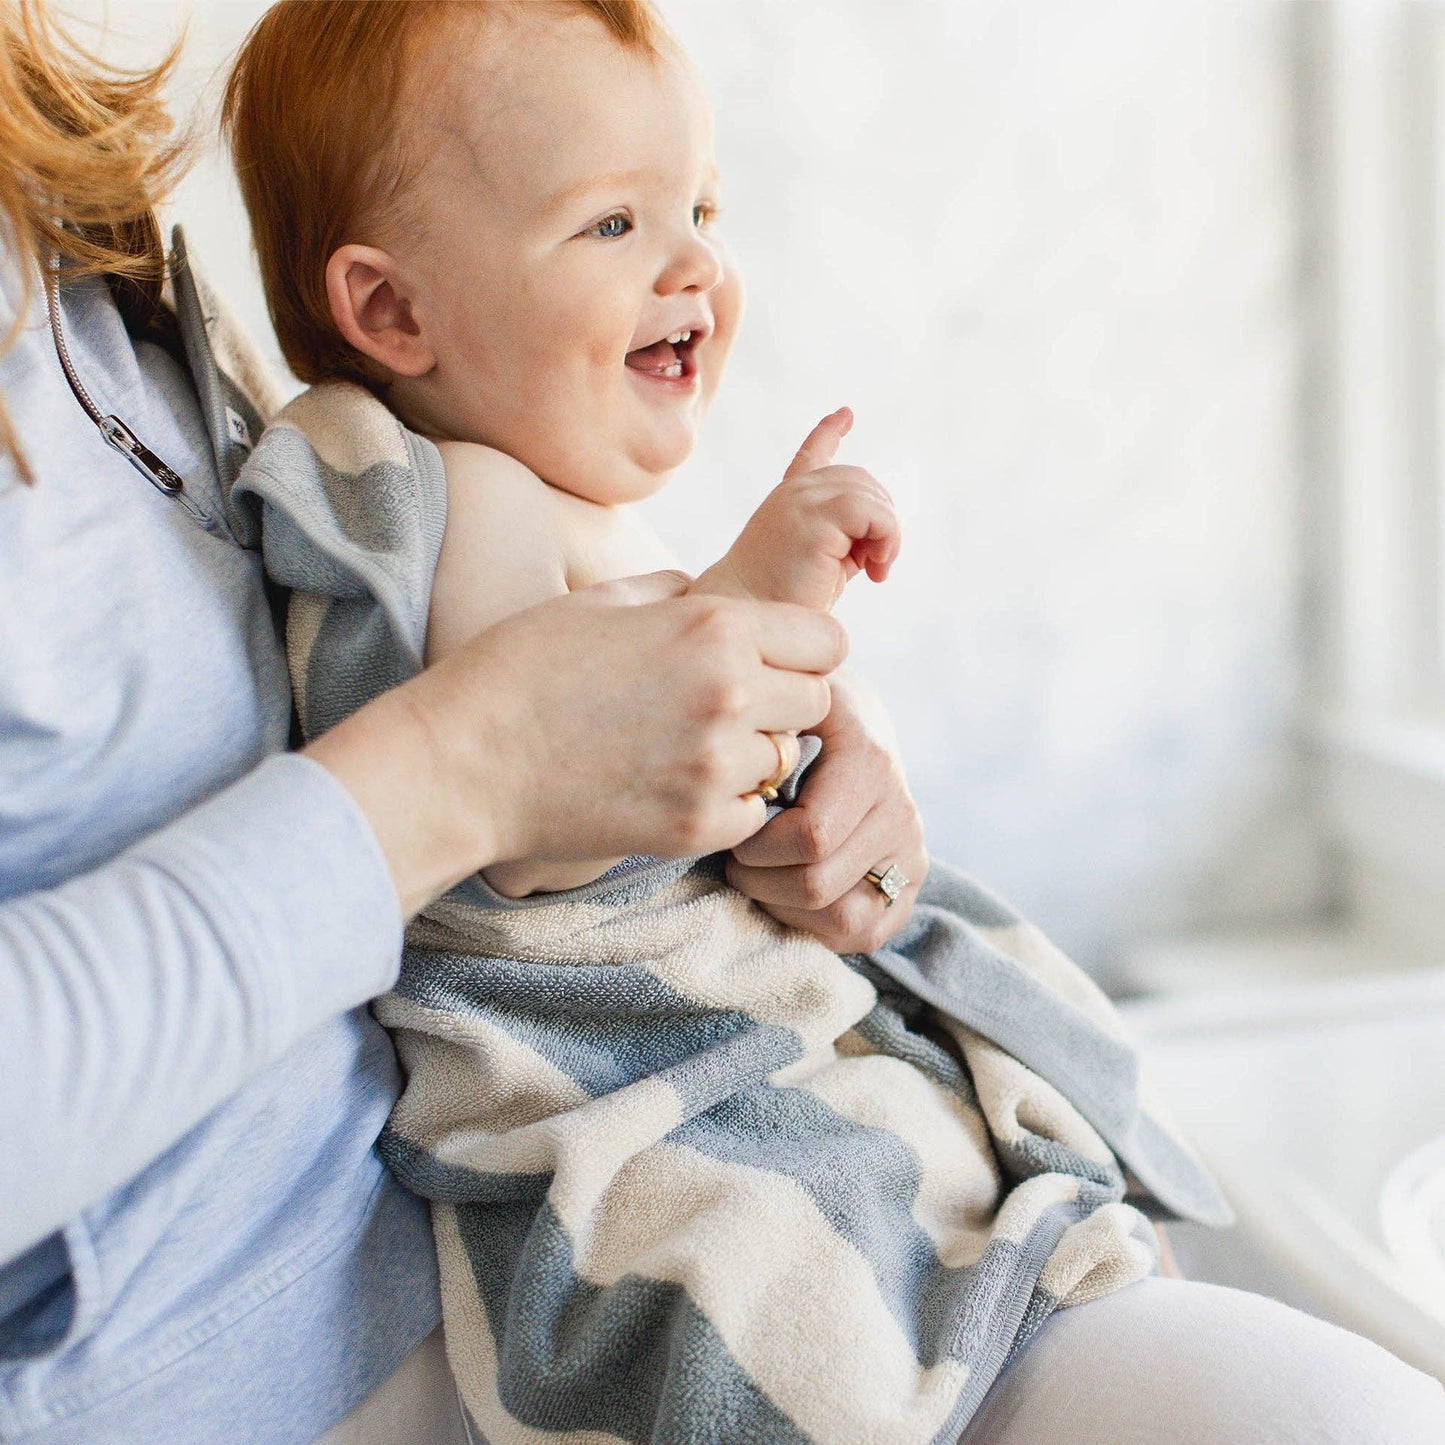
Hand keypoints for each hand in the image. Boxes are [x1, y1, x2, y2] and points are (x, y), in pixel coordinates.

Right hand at [307, 571, 847, 916]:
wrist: (464, 763)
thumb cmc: (520, 671)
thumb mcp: (600, 603)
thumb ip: (673, 594)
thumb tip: (706, 595)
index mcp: (713, 628)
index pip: (828, 638)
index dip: (803, 648)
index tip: (772, 660)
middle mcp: (731, 694)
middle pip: (818, 700)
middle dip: (784, 699)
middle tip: (729, 706)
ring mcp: (717, 767)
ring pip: (786, 759)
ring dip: (755, 753)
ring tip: (691, 748)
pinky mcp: (697, 826)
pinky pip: (753, 813)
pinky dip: (729, 803)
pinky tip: (677, 786)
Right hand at [692, 409, 900, 611]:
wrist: (751, 616)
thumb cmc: (784, 602)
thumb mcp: (820, 562)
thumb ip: (845, 539)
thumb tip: (883, 535)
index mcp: (790, 500)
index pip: (811, 456)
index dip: (828, 432)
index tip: (845, 415)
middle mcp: (794, 493)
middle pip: (862, 480)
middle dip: (881, 520)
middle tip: (875, 564)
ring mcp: (801, 500)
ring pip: (872, 495)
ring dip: (887, 533)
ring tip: (875, 568)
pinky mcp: (814, 520)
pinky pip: (873, 513)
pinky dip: (887, 539)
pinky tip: (876, 568)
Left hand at [726, 670, 926, 952]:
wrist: (850, 723)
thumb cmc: (797, 713)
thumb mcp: (779, 701)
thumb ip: (763, 725)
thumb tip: (735, 762)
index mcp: (870, 762)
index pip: (811, 837)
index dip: (757, 847)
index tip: (734, 828)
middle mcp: (902, 811)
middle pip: (818, 884)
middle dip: (760, 879)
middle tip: (736, 857)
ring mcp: (911, 852)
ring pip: (842, 919)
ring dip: (784, 907)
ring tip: (761, 875)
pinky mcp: (910, 885)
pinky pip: (864, 934)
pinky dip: (815, 926)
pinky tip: (788, 895)